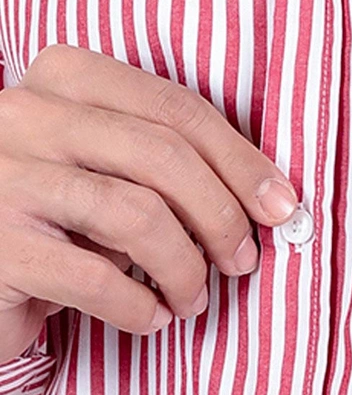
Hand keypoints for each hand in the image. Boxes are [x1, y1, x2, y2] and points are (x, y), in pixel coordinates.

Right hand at [0, 44, 299, 363]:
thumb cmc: (44, 219)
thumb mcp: (97, 168)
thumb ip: (158, 161)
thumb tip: (266, 195)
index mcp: (61, 76)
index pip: (175, 107)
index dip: (242, 160)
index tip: (280, 205)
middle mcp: (25, 114)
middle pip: (165, 156)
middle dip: (222, 216)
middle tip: (243, 260)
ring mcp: (5, 178)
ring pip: (138, 216)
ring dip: (186, 268)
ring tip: (192, 298)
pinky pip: (100, 278)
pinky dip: (142, 308)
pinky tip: (150, 319)